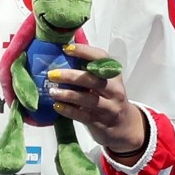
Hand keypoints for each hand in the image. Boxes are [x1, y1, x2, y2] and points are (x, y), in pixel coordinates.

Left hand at [48, 43, 146, 164]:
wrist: (123, 125)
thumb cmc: (107, 97)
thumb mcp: (104, 82)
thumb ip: (88, 69)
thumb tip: (63, 51)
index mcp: (113, 75)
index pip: (101, 58)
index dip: (85, 51)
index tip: (67, 49)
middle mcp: (114, 90)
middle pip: (93, 80)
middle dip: (71, 76)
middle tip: (52, 74)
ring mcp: (109, 107)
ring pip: (88, 99)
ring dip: (68, 94)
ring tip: (52, 91)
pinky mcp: (101, 122)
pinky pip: (84, 116)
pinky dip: (69, 111)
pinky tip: (57, 106)